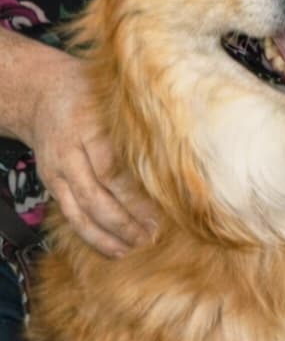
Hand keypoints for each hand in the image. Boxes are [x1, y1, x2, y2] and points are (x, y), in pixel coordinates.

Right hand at [25, 51, 157, 257]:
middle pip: (96, 194)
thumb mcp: (113, 95)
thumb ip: (140, 116)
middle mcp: (70, 151)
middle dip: (125, 219)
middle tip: (154, 234)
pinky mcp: (51, 184)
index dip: (135, 194)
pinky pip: (70, 216)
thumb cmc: (89, 92)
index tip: (164, 208)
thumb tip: (187, 135)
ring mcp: (57, 170)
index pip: (112, 168)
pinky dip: (90, 235)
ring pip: (80, 211)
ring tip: (136, 247)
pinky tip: (113, 248)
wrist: (41, 94)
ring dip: (108, 235)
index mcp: (89, 125)